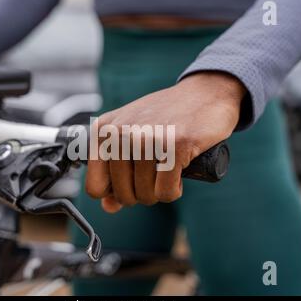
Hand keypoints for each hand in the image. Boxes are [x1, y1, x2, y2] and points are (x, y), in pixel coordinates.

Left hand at [86, 71, 245, 212]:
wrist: (205, 93)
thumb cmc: (166, 118)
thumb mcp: (132, 138)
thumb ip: (115, 171)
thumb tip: (109, 206)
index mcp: (103, 130)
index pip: (95, 186)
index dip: (115, 192)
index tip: (132, 182)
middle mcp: (120, 132)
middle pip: (123, 195)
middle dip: (142, 194)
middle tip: (155, 176)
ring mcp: (146, 138)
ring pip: (145, 195)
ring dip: (159, 192)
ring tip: (168, 170)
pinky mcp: (174, 146)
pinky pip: (166, 192)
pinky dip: (173, 191)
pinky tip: (178, 175)